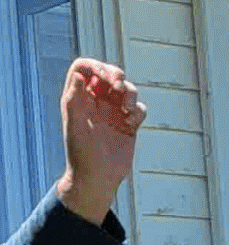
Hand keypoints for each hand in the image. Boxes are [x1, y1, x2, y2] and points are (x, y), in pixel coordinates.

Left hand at [55, 59, 143, 225]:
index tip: (106, 75)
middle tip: (120, 85)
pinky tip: (132, 123)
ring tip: (127, 107)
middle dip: (116, 75)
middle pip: (107, 75)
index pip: (83, 69)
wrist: (97, 178)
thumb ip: (74, 99)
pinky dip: (139, 112)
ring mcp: (112, 112)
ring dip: (131, 93)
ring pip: (126, 89)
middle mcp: (95, 102)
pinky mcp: (128, 125)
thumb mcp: (75, 125)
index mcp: (78, 99)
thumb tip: (77, 75)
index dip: (95, 66)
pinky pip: (138, 109)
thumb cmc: (81, 154)